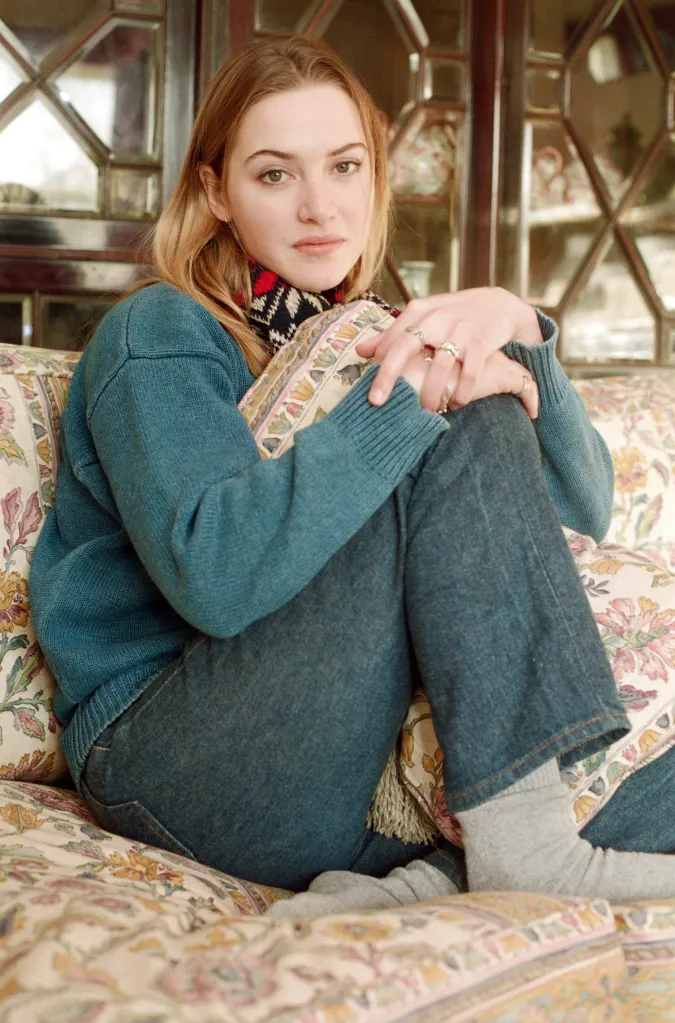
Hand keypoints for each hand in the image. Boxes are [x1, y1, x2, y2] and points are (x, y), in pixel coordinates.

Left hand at [355, 288, 541, 408]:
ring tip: (427, 411)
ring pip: (439, 366)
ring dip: (431, 393)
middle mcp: (437, 317)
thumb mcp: (424, 318)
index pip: (391, 338)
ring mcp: (461, 329)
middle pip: (406, 345)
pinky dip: (462, 393)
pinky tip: (457, 404)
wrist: (500, 305)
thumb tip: (361, 351)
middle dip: (388, 375)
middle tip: (376, 402)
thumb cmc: (453, 316)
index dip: (379, 364)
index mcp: (420, 310)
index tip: (373, 388)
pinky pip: (469, 374)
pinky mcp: (482, 343)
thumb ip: (393, 334)